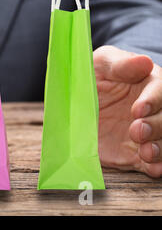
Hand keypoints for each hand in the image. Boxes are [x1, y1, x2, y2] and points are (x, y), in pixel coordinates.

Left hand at [95, 45, 161, 177]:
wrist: (76, 104)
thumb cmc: (94, 77)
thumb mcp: (101, 65)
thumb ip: (120, 64)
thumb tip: (143, 61)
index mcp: (148, 85)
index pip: (160, 91)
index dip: (152, 101)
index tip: (138, 109)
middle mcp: (153, 111)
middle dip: (156, 126)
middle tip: (138, 130)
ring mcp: (147, 134)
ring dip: (160, 149)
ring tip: (146, 152)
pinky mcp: (136, 154)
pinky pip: (154, 163)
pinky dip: (157, 166)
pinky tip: (152, 167)